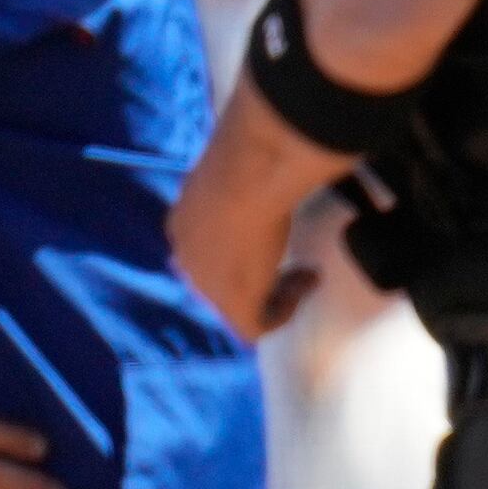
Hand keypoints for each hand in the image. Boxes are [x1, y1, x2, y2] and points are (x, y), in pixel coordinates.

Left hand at [171, 169, 302, 336]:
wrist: (246, 177)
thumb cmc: (242, 162)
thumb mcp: (231, 166)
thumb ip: (235, 180)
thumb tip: (251, 173)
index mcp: (182, 223)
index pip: (204, 249)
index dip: (238, 250)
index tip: (270, 237)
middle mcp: (188, 258)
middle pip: (217, 281)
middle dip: (253, 277)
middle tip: (287, 263)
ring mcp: (207, 285)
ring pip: (236, 305)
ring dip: (272, 294)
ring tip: (304, 275)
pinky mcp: (233, 304)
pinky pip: (255, 326)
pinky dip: (283, 312)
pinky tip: (305, 285)